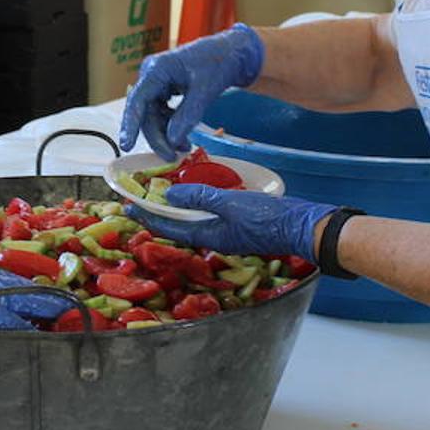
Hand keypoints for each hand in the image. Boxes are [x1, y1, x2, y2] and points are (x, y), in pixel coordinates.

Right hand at [118, 23, 263, 159]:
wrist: (232, 53)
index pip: (137, 100)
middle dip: (158, 137)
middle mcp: (152, 75)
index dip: (130, 124)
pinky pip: (161, 114)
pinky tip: (183, 138)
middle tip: (171, 156)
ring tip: (184, 148)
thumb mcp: (205, 90)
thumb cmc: (219, 63)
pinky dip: (171, 128)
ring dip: (165, 135)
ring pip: (153, 117)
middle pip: (145, 113)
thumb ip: (187, 116)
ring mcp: (157, 84)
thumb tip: (172, 141)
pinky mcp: (165, 91)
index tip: (127, 146)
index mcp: (157, 69)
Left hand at [125, 183, 337, 261]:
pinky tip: (198, 192)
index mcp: (208, 236)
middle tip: (140, 198)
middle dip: (158, 212)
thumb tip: (171, 193)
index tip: (128, 206)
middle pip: (178, 225)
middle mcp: (214, 236)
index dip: (148, 216)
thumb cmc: (267, 219)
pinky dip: (198, 203)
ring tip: (163, 193)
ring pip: (194, 219)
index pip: (169, 227)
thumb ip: (201, 198)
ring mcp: (226, 231)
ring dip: (177, 208)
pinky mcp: (238, 223)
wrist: (301, 227)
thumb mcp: (230, 205)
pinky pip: (210, 214)